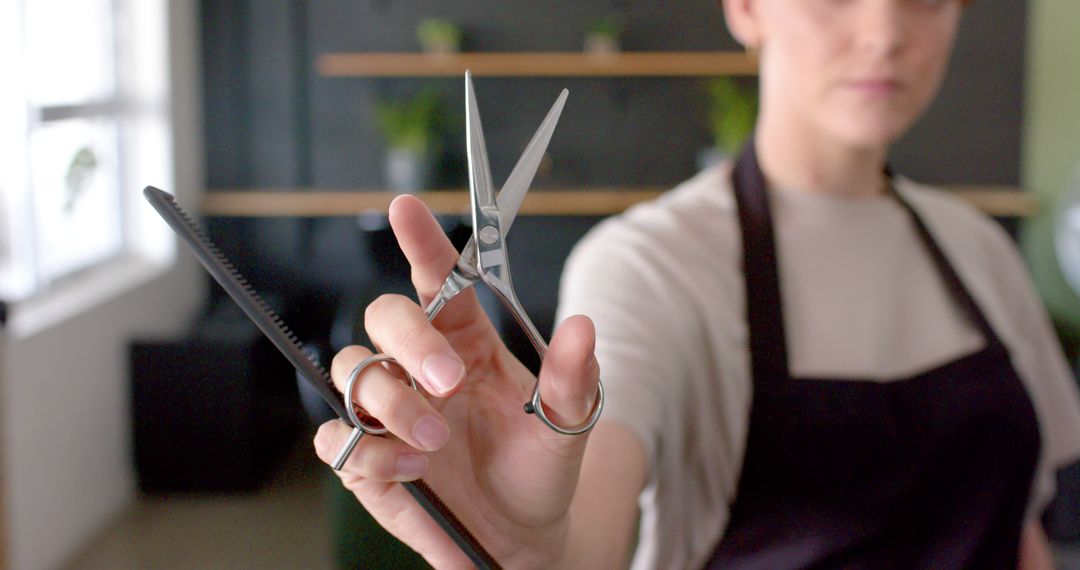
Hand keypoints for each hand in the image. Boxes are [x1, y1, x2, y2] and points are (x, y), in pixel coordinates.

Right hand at [313, 194, 601, 568]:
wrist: (519, 538)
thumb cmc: (539, 469)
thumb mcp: (568, 424)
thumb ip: (574, 377)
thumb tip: (583, 326)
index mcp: (466, 341)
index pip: (436, 279)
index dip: (420, 241)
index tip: (406, 207)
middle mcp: (420, 367)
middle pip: (383, 316)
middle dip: (410, 342)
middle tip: (447, 381)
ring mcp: (387, 411)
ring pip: (353, 371)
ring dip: (392, 403)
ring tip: (436, 441)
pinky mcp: (365, 458)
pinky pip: (336, 438)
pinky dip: (371, 452)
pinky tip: (413, 471)